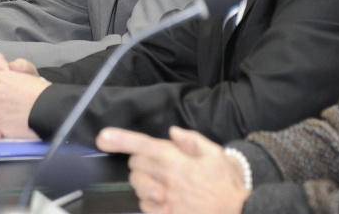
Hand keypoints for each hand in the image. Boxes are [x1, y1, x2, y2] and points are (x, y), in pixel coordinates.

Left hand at [96, 126, 250, 213]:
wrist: (237, 211)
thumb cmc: (225, 180)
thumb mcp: (214, 152)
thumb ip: (191, 140)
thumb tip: (172, 133)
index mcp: (175, 159)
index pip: (141, 145)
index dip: (120, 140)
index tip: (102, 137)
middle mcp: (166, 178)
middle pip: (134, 165)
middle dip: (140, 162)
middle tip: (157, 164)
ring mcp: (164, 199)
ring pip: (136, 185)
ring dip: (143, 182)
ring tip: (161, 182)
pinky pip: (144, 205)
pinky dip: (149, 200)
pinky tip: (163, 198)